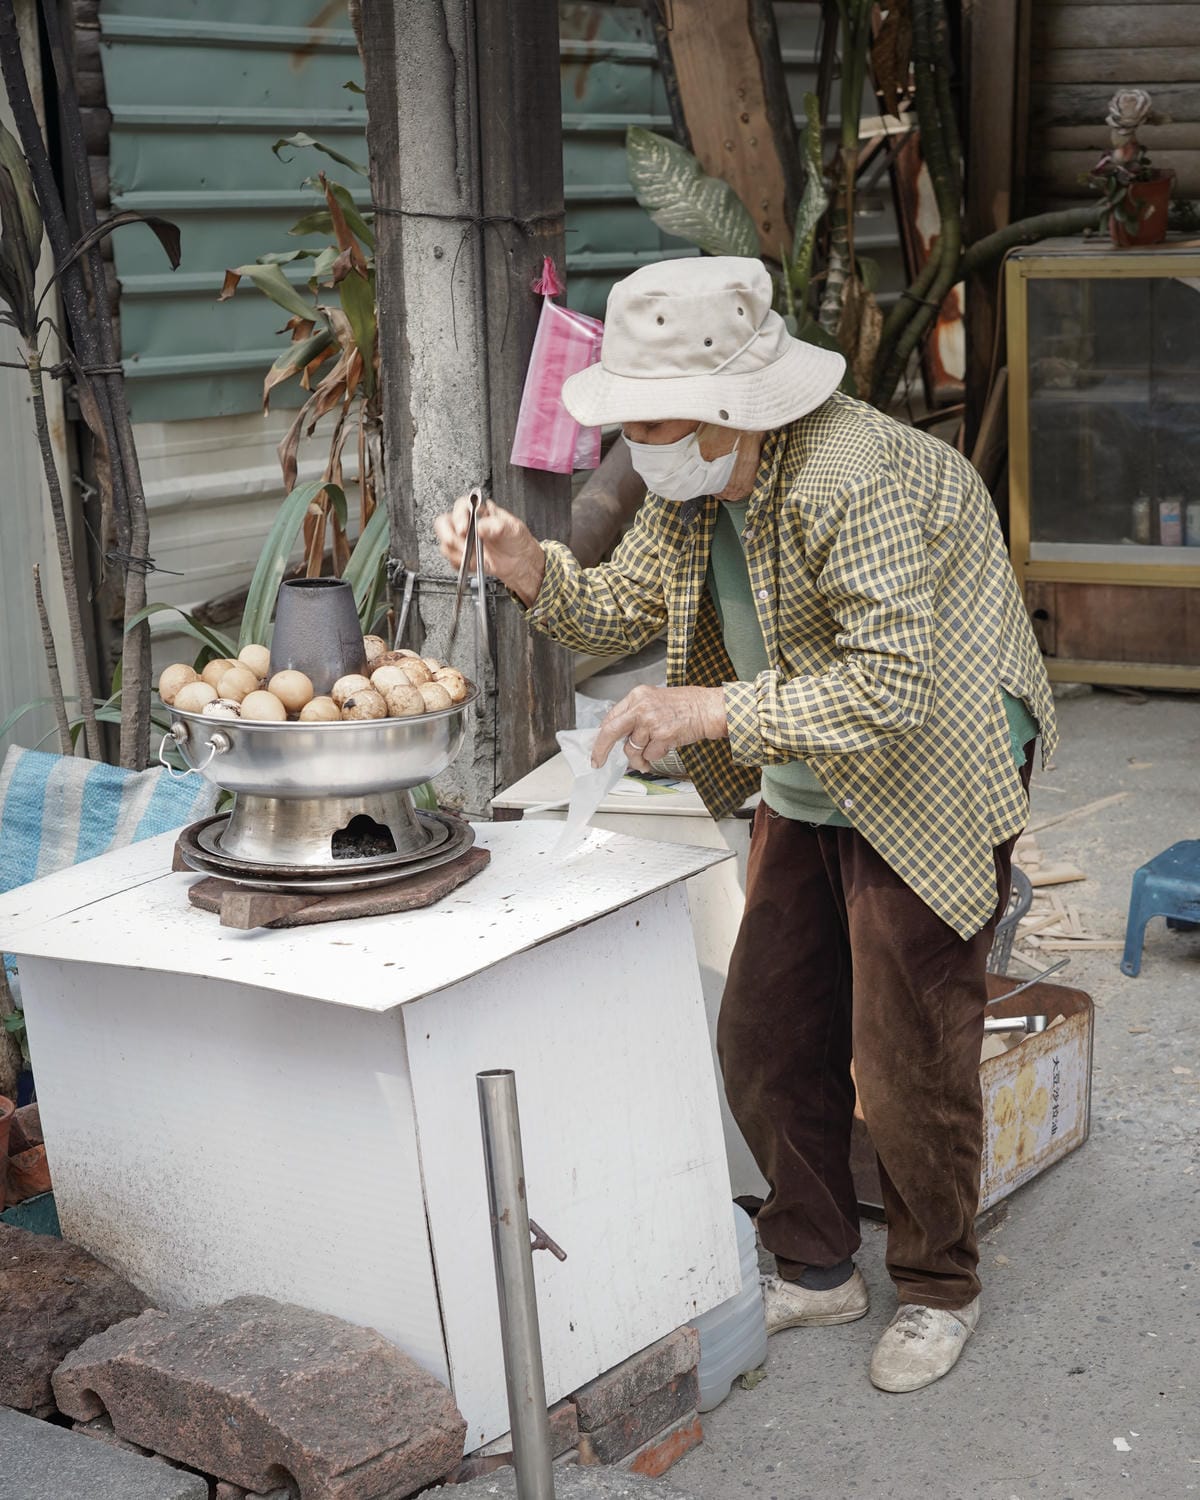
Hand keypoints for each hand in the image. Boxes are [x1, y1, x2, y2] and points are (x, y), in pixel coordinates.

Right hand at [433, 494, 546, 606]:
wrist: (520, 562)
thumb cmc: (517, 541)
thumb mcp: (513, 529)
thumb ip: (497, 525)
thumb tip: (480, 527)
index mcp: (479, 512)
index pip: (460, 506)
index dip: (459, 516)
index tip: (463, 529)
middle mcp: (468, 524)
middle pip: (444, 523)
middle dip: (450, 536)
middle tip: (464, 545)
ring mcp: (463, 541)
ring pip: (445, 543)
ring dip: (457, 552)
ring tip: (473, 555)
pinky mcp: (462, 556)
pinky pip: (452, 560)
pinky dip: (461, 564)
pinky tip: (474, 563)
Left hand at [592, 684, 727, 771]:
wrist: (707, 708)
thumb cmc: (685, 705)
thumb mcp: (655, 700)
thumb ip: (635, 714)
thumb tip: (618, 735)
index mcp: (637, 696)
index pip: (611, 717)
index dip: (602, 735)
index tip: (597, 746)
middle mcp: (641, 707)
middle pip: (611, 731)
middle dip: (601, 750)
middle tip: (597, 761)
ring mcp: (651, 722)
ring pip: (632, 749)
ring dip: (639, 758)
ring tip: (650, 755)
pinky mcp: (662, 736)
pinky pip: (649, 755)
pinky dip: (655, 757)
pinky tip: (664, 749)